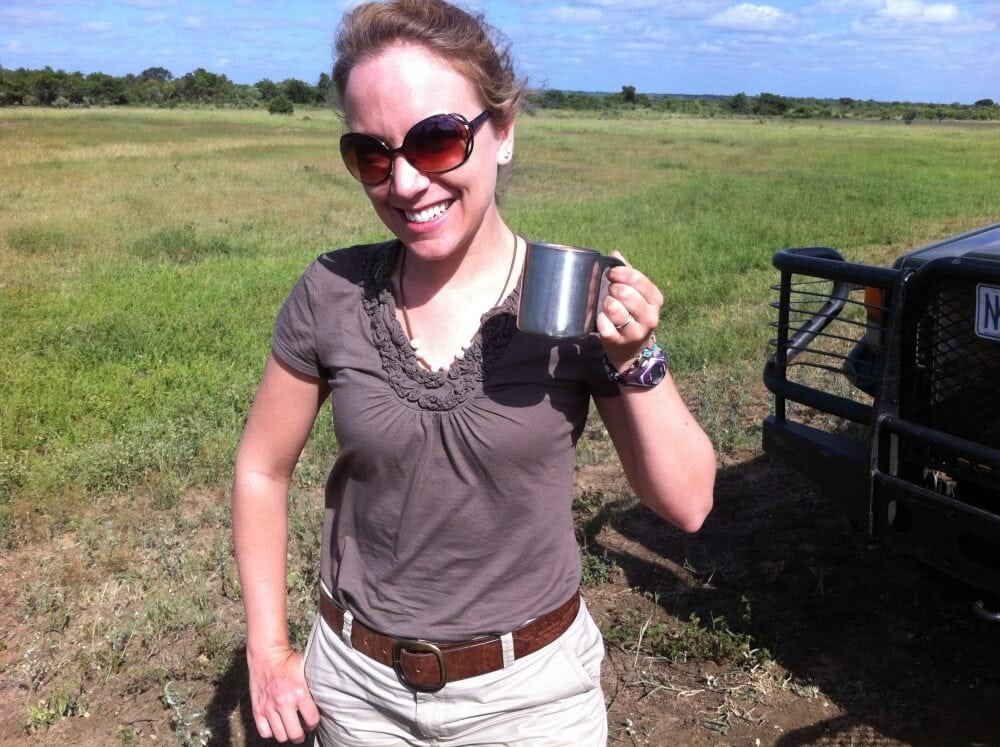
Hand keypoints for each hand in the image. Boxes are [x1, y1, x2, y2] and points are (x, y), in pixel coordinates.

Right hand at [247, 645, 319, 742]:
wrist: (266, 654)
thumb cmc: (288, 660)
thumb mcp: (306, 669)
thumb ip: (315, 684)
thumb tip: (329, 694)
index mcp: (299, 692)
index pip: (312, 720)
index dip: (314, 723)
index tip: (312, 721)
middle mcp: (284, 702)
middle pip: (295, 734)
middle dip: (301, 735)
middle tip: (302, 731)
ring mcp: (269, 707)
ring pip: (280, 736)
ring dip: (287, 734)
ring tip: (289, 728)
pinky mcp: (257, 709)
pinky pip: (265, 732)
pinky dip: (270, 732)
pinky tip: (276, 725)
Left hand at [596, 251, 663, 370]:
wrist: (630, 350)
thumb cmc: (631, 316)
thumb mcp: (636, 295)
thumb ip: (628, 274)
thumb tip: (616, 253)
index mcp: (655, 300)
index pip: (639, 279)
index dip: (620, 273)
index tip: (610, 274)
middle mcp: (650, 316)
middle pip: (627, 294)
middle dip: (613, 289)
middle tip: (609, 292)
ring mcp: (636, 331)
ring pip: (616, 310)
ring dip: (606, 304)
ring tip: (606, 305)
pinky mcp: (620, 342)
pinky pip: (605, 327)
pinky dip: (600, 320)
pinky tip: (601, 318)